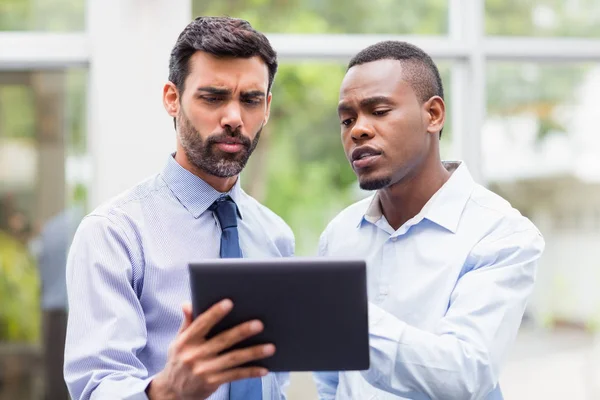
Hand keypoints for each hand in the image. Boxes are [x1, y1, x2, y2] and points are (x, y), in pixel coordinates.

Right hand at [147, 299, 274, 399]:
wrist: (173, 391)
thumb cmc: (179, 360)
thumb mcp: (178, 341)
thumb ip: (187, 322)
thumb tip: (187, 303)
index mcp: (186, 341)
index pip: (201, 324)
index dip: (215, 313)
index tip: (229, 302)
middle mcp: (194, 355)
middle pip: (222, 341)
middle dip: (241, 332)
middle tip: (259, 324)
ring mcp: (204, 370)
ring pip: (233, 359)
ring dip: (253, 353)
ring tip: (270, 347)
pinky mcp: (212, 382)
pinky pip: (235, 375)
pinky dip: (251, 372)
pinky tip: (264, 369)